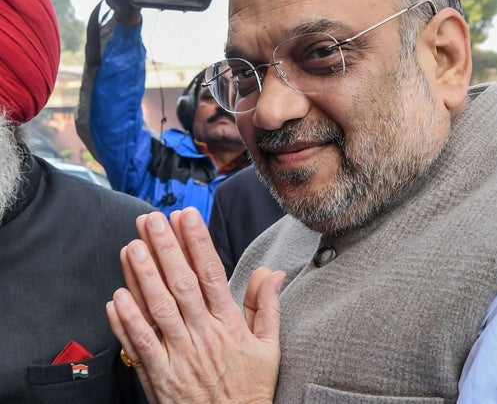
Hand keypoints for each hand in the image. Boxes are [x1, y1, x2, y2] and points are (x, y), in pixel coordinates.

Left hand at [106, 208, 284, 403]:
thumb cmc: (249, 388)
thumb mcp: (269, 347)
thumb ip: (266, 306)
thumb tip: (271, 272)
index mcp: (229, 324)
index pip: (211, 274)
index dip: (197, 243)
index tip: (187, 217)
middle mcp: (203, 335)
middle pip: (181, 284)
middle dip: (166, 249)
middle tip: (152, 219)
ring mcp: (179, 355)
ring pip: (158, 309)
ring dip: (143, 276)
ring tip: (132, 246)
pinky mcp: (159, 376)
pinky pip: (140, 345)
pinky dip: (126, 321)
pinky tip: (116, 296)